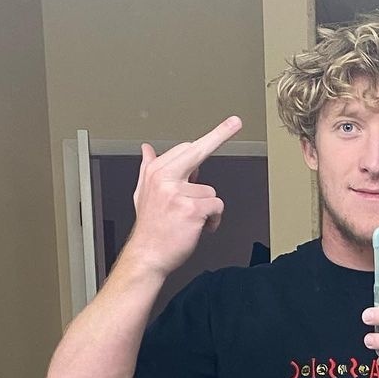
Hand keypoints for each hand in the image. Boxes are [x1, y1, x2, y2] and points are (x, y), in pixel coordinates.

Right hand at [123, 115, 241, 276]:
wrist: (147, 255)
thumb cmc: (151, 227)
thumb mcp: (143, 193)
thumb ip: (147, 168)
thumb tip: (146, 149)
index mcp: (155, 172)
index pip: (186, 148)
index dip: (211, 136)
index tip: (229, 122)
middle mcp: (164, 178)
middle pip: (198, 151)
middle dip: (219, 136)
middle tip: (235, 122)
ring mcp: (177, 193)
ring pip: (210, 190)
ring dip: (207, 207)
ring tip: (191, 219)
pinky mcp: (191, 209)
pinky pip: (216, 206)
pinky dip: (213, 220)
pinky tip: (200, 227)